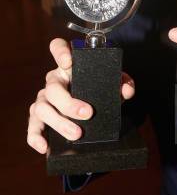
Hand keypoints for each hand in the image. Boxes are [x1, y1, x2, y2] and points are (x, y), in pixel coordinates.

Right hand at [27, 38, 134, 154]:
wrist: (92, 110)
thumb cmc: (99, 90)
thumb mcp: (113, 84)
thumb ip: (123, 83)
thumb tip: (126, 90)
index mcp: (69, 67)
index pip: (57, 48)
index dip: (59, 52)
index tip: (69, 63)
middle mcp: (54, 80)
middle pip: (53, 87)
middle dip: (69, 102)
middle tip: (88, 113)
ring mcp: (44, 99)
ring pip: (42, 107)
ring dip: (59, 122)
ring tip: (77, 133)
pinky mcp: (39, 117)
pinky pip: (33, 126)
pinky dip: (35, 137)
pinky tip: (45, 146)